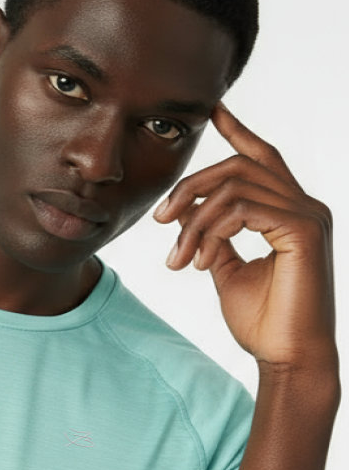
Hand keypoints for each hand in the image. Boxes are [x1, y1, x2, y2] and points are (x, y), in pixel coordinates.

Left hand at [153, 103, 335, 375]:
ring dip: (195, 220)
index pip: (261, 159)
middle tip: (160, 219)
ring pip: (237, 186)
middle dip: (192, 187)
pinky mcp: (304, 230)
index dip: (236, 131)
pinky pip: (245, 209)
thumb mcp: (228, 273)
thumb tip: (193, 220)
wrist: (286, 358)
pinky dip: (213, 230)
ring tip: (178, 258)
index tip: (210, 111)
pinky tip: (200, 262)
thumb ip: (216, 240)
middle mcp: (306, 206)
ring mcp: (309, 215)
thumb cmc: (264, 323)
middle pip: (240, 166)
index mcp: (291, 211)